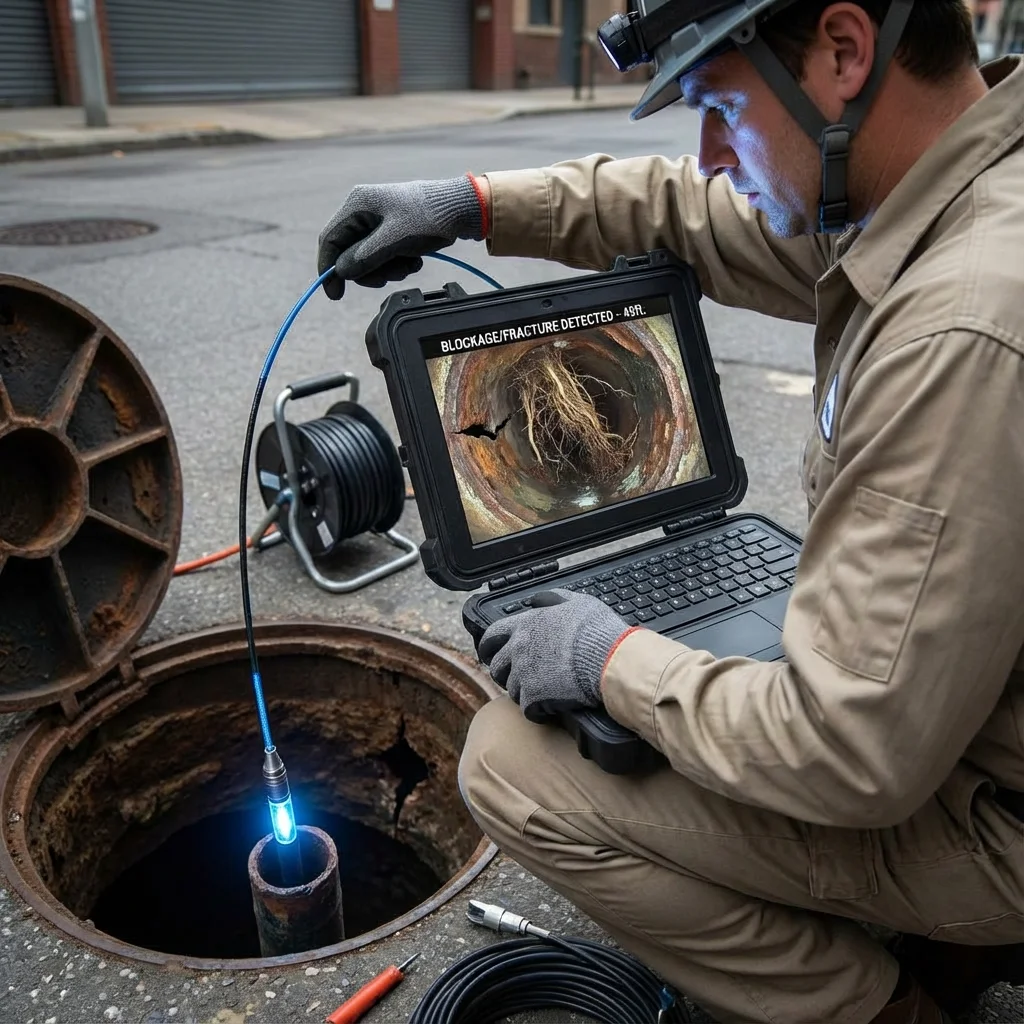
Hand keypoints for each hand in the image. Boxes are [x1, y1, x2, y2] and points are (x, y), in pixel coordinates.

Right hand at [316, 175, 484, 298]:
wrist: (460, 210)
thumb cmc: (427, 219)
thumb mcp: (393, 241)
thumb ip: (364, 257)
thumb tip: (341, 272)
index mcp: (357, 205)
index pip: (330, 239)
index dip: (328, 268)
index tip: (335, 294)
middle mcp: (364, 211)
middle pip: (349, 253)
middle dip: (370, 270)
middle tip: (390, 276)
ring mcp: (378, 222)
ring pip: (368, 259)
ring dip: (388, 269)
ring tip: (409, 264)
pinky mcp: (392, 232)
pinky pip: (384, 258)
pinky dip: (398, 265)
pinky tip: (415, 260)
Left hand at [477, 590, 633, 722]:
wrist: (608, 659)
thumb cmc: (597, 630)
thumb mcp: (576, 602)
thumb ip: (553, 599)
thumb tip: (538, 600)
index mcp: (526, 624)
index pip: (492, 634)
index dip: (488, 645)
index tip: (489, 653)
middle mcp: (519, 648)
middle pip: (497, 666)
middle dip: (505, 673)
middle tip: (517, 679)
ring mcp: (524, 673)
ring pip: (512, 690)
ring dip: (524, 693)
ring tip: (541, 695)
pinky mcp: (533, 697)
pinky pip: (527, 709)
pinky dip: (537, 712)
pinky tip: (548, 710)